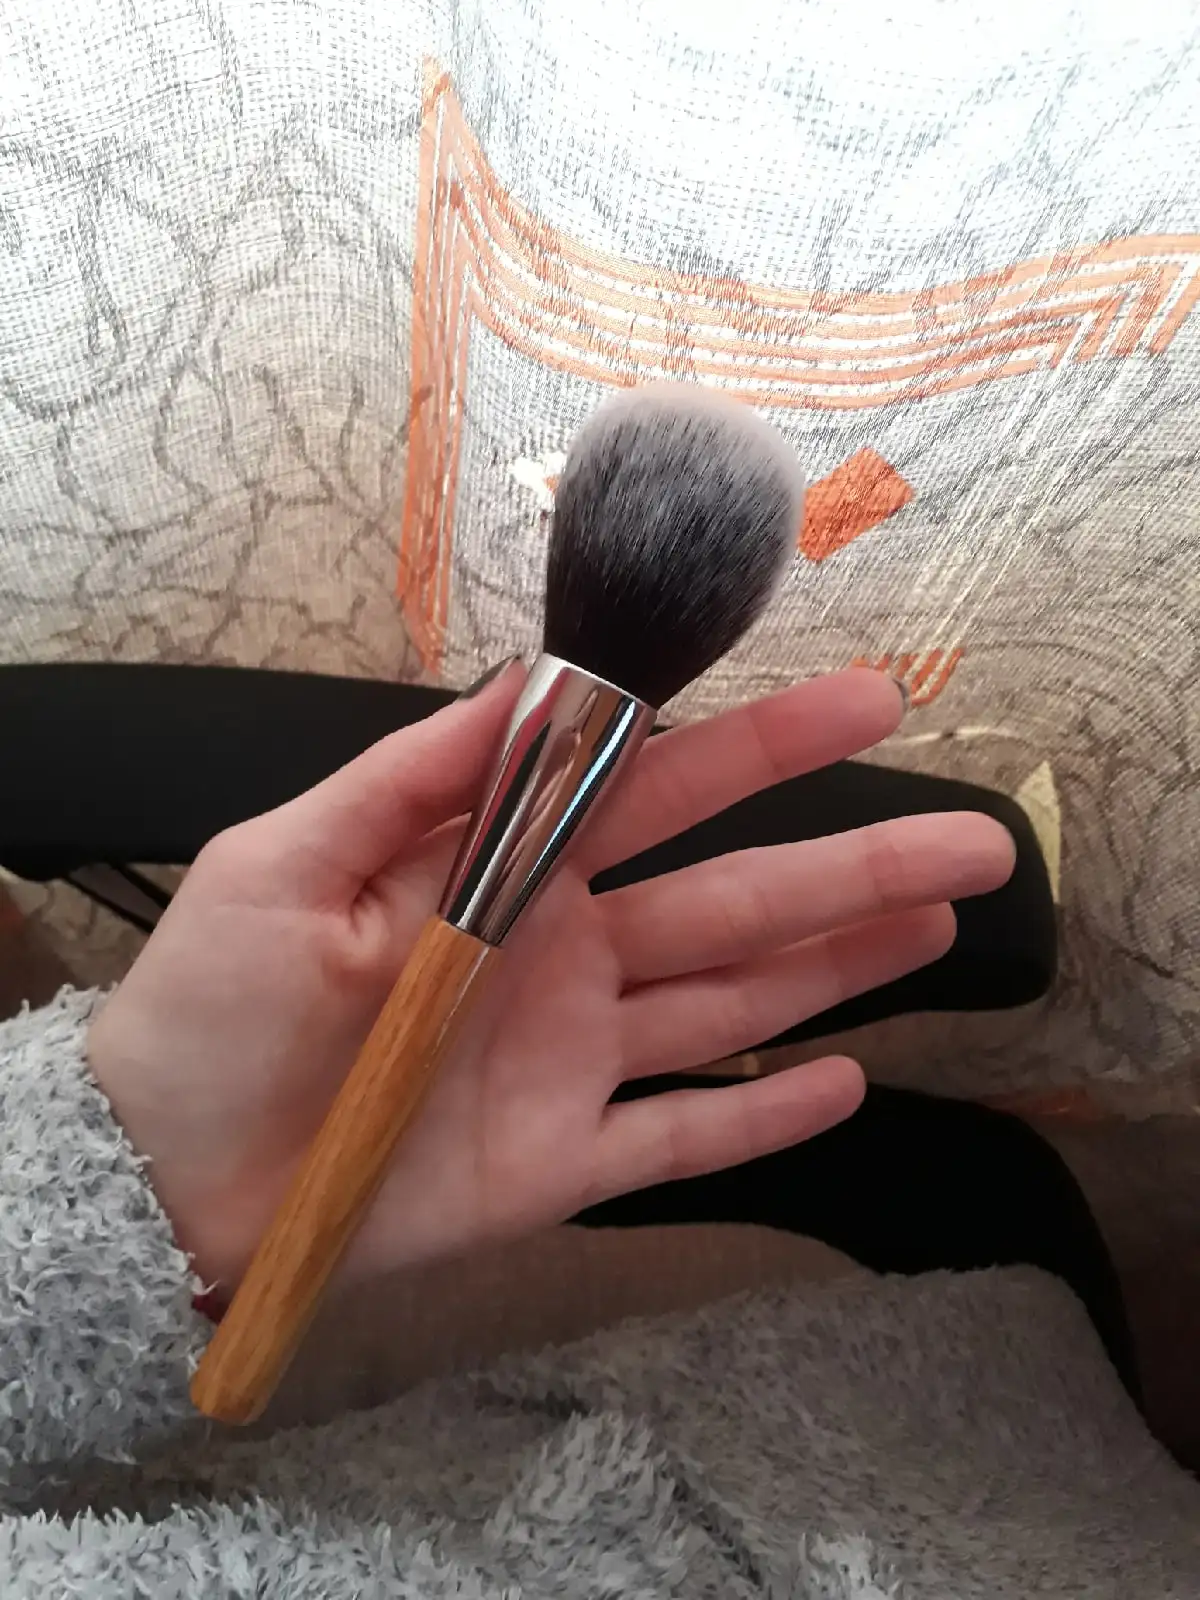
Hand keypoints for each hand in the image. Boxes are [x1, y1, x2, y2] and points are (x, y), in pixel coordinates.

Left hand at [88, 665, 1013, 1292]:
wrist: (165, 1176)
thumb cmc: (210, 1008)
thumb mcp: (287, 862)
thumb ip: (413, 777)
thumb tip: (525, 685)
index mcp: (506, 869)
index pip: (658, 790)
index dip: (764, 747)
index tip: (863, 704)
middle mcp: (562, 953)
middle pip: (735, 900)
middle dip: (855, 865)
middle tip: (974, 841)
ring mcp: (573, 1060)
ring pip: (733, 1005)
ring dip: (838, 968)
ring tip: (939, 927)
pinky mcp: (563, 1163)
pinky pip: (681, 1138)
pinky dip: (762, 1118)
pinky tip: (844, 1083)